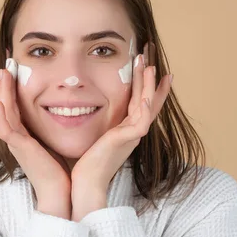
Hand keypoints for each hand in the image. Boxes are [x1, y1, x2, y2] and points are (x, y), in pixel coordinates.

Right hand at [0, 67, 71, 218]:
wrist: (59, 192)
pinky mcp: (21, 150)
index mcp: (24, 135)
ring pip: (3, 114)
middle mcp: (17, 138)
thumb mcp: (54, 142)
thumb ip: (52, 129)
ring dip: (0, 94)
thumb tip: (65, 113)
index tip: (6, 73)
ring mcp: (17, 144)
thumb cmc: (60, 170)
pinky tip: (0, 104)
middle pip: (3, 108)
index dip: (8, 91)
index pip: (13, 108)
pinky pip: (7, 131)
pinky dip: (3, 117)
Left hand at [70, 53, 172, 220]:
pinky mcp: (129, 140)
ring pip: (147, 105)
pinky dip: (146, 108)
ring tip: (149, 66)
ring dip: (148, 85)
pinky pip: (142, 121)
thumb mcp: (95, 136)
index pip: (142, 101)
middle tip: (150, 53)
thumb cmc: (87, 163)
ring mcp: (133, 135)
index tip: (152, 65)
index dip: (148, 84)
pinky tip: (147, 96)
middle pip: (149, 98)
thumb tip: (83, 108)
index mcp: (127, 128)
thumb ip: (98, 123)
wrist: (86, 183)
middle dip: (150, 76)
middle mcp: (134, 130)